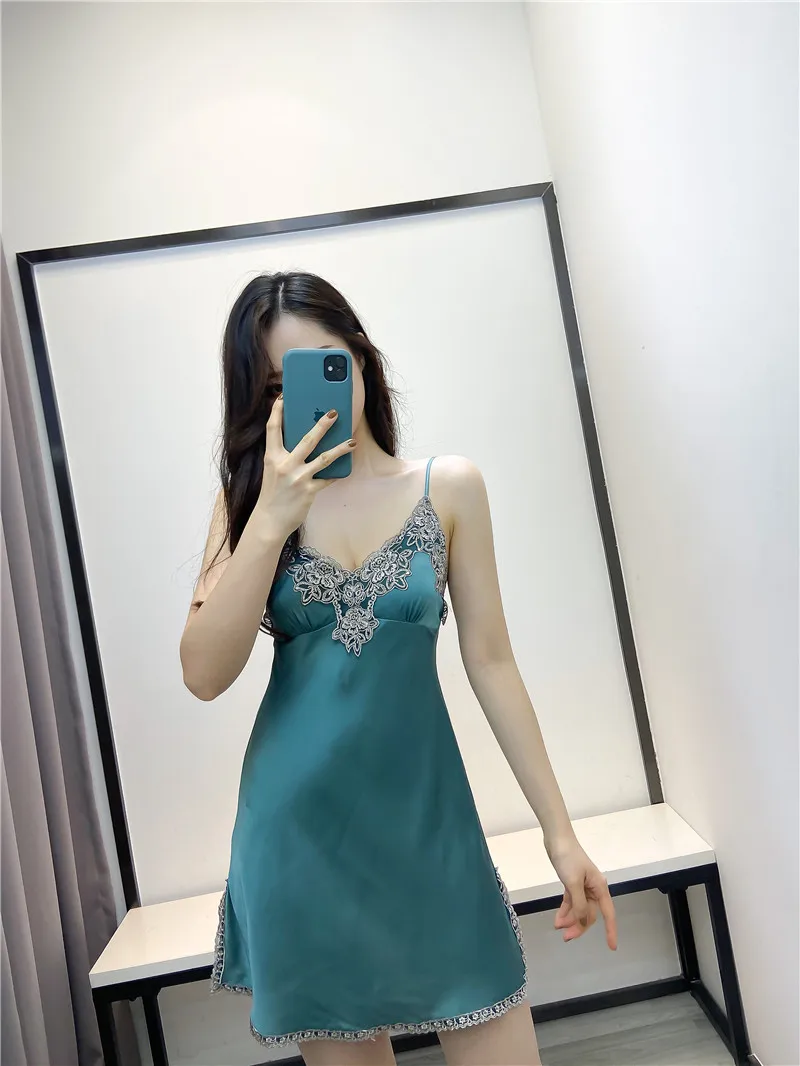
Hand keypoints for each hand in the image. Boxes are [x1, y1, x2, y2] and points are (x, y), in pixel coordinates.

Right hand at [254, 396, 355, 540]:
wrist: (270, 521)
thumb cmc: (272, 494)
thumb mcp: (273, 471)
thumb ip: (285, 456)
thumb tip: (304, 441)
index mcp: (272, 457)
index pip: (273, 429)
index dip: (277, 412)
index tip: (283, 398)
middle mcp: (285, 465)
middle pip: (307, 440)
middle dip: (322, 425)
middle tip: (335, 413)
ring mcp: (298, 478)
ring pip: (324, 458)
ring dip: (340, 449)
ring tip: (352, 441)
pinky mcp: (309, 491)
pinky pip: (328, 479)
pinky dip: (337, 473)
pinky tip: (346, 468)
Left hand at [546, 836, 617, 949]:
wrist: (557, 839)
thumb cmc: (568, 858)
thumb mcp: (573, 883)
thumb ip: (579, 904)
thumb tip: (584, 921)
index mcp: (599, 888)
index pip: (608, 914)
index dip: (611, 931)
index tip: (612, 947)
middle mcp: (594, 889)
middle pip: (590, 914)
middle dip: (579, 926)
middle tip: (566, 937)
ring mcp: (583, 886)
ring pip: (579, 909)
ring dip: (570, 919)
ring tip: (558, 926)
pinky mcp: (572, 883)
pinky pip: (571, 902)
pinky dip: (565, 910)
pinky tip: (558, 919)